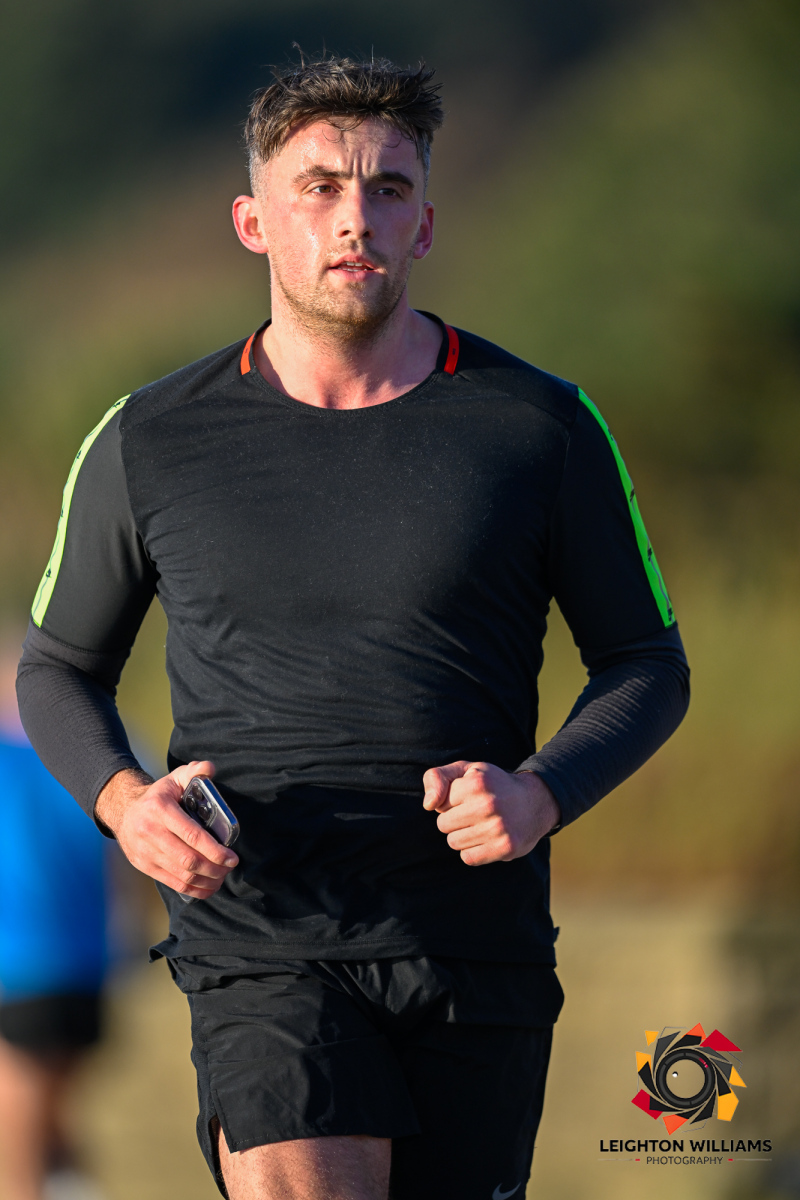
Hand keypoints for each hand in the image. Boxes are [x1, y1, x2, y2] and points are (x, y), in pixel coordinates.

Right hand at [94, 760, 238, 898]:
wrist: (124, 810)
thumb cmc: (159, 795)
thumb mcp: (175, 778)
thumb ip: (195, 771)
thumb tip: (210, 769)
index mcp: (159, 809)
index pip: (191, 834)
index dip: (214, 849)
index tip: (232, 857)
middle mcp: (149, 832)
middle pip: (187, 859)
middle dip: (214, 867)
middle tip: (230, 867)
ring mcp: (145, 852)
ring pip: (181, 874)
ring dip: (206, 880)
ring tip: (221, 877)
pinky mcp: (144, 866)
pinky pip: (172, 883)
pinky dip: (193, 889)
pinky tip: (207, 887)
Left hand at [422, 761, 560, 865]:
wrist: (535, 801)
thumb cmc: (493, 785)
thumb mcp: (466, 770)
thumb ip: (437, 777)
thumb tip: (428, 805)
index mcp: (476, 782)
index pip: (439, 804)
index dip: (450, 802)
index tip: (467, 798)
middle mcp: (488, 804)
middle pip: (443, 825)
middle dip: (453, 820)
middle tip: (473, 813)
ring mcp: (498, 827)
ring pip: (453, 842)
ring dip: (463, 836)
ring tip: (481, 825)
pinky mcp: (505, 847)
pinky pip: (468, 858)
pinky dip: (473, 851)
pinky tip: (486, 839)